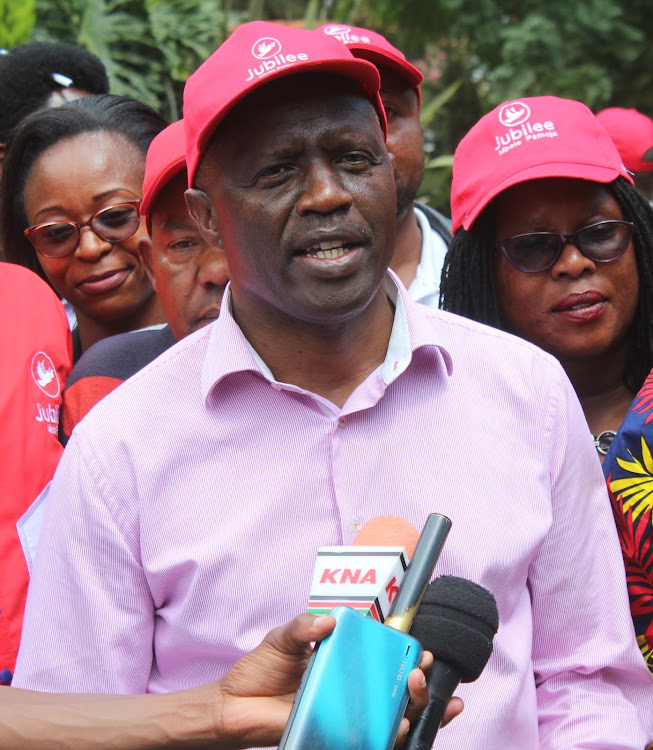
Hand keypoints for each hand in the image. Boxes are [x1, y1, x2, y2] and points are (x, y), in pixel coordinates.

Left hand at [204, 613, 462, 748]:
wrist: (233, 705)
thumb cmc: (260, 668)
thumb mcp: (283, 637)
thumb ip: (304, 626)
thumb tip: (328, 622)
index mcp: (343, 662)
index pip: (384, 659)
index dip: (409, 655)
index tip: (423, 650)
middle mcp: (351, 690)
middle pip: (397, 691)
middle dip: (419, 681)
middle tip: (420, 668)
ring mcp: (346, 714)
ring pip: (392, 717)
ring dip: (413, 707)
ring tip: (415, 692)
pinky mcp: (336, 736)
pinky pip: (368, 738)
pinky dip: (389, 735)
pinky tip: (399, 726)